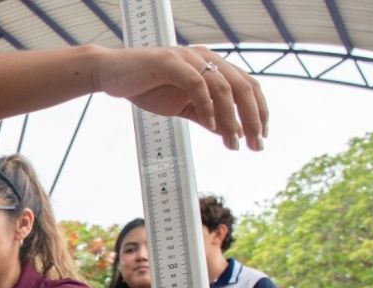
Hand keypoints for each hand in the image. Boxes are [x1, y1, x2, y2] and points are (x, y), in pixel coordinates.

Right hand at [93, 46, 266, 150]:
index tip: (260, 137)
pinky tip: (211, 127)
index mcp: (212, 65)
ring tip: (233, 142)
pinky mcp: (171, 62)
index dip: (259, 111)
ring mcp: (189, 58)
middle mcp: (206, 57)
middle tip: (255, 144)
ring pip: (224, 88)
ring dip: (232, 118)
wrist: (112, 74)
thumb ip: (206, 116)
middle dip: (252, 118)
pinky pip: (197, 84)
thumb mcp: (182, 106)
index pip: (247, 86)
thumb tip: (230, 132)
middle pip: (243, 87)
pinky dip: (207, 107)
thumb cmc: (146, 87)